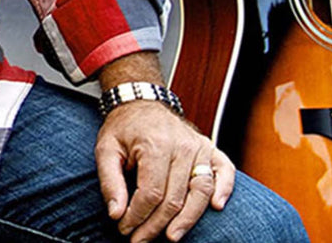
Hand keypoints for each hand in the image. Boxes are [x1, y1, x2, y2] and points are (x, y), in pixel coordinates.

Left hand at [94, 102, 235, 241]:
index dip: (137, 216)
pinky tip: (217, 207)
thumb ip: (110, 182)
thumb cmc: (124, 128)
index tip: (125, 228)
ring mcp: (199, 147)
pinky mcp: (209, 149)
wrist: (141, 102)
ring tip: (171, 237)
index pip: (151, 193)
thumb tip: (116, 214)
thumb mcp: (106, 149)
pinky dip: (225, 189)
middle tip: (140, 239)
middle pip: (174, 198)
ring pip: (200, 191)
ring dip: (187, 219)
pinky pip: (224, 170)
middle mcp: (182, 145)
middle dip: (155, 225)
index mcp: (155, 144)